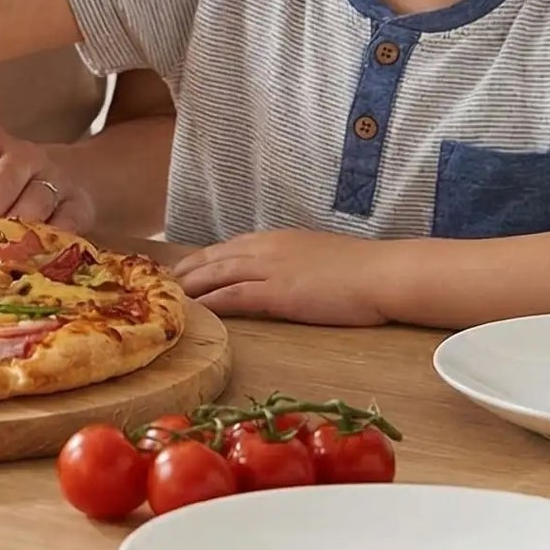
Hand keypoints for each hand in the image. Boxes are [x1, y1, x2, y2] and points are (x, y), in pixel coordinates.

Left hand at [175, 230, 391, 325]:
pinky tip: (198, 310)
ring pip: (219, 274)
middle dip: (188, 269)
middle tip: (165, 282)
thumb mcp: (321, 257)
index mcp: (279, 239)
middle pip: (216, 257)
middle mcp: (268, 249)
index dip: (204, 257)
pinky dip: (213, 302)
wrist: (383, 273)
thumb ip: (296, 263)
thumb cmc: (363, 270)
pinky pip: (236, 296)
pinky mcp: (279, 293)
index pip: (231, 247)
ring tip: (171, 298)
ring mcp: (272, 269)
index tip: (185, 266)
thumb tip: (288, 274)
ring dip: (192, 286)